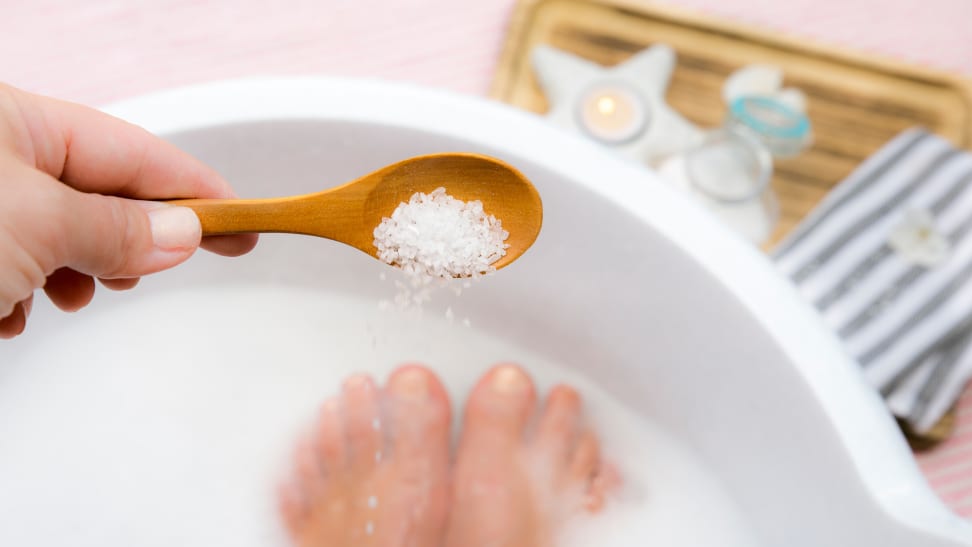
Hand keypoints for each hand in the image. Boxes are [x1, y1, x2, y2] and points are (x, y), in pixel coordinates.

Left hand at [0, 84, 257, 338]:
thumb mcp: (36, 225)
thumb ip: (114, 229)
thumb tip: (181, 233)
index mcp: (16, 122)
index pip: (134, 152)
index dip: (195, 188)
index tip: (242, 220)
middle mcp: (1, 157)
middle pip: (102, 195)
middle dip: (128, 240)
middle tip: (159, 270)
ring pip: (63, 236)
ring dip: (78, 274)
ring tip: (76, 294)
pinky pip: (22, 264)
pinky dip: (32, 292)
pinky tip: (14, 311)